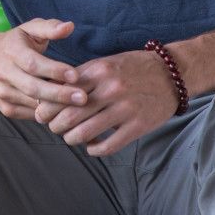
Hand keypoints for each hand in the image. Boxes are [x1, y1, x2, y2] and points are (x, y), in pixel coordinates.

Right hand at [0, 18, 85, 120]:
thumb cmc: (13, 43)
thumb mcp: (29, 29)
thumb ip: (50, 28)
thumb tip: (70, 26)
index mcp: (11, 51)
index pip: (33, 63)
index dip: (54, 70)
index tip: (75, 75)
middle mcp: (4, 73)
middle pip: (33, 88)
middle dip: (59, 95)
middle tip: (82, 98)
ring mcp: (3, 93)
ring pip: (32, 104)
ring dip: (55, 107)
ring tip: (78, 108)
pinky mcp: (5, 108)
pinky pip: (30, 115)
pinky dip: (47, 115)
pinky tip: (63, 111)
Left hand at [34, 49, 181, 157]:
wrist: (172, 73)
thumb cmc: (132, 69)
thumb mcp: (105, 64)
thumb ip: (82, 77)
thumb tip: (52, 94)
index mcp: (99, 71)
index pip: (62, 93)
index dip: (47, 108)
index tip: (42, 114)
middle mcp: (110, 89)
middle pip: (70, 115)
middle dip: (56, 126)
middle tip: (54, 129)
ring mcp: (125, 108)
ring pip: (86, 132)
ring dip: (72, 139)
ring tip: (70, 138)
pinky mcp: (138, 125)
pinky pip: (109, 145)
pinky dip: (94, 149)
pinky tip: (91, 147)